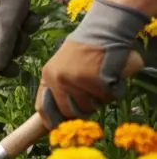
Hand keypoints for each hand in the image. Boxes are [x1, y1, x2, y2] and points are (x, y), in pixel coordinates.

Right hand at [0, 0, 42, 77]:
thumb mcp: (7, 25)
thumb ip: (2, 49)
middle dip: (13, 48)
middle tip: (21, 38)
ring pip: (11, 44)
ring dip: (23, 36)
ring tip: (26, 21)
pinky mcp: (7, 20)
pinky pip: (18, 33)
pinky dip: (26, 27)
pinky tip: (28, 16)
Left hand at [36, 0, 149, 126]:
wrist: (103, 29)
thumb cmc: (85, 49)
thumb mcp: (63, 65)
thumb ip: (60, 86)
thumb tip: (60, 116)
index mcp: (47, 76)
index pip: (43, 106)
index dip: (51, 120)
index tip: (56, 129)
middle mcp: (58, 79)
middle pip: (70, 111)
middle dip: (84, 109)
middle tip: (93, 97)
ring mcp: (76, 80)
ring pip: (91, 106)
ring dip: (101, 98)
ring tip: (102, 80)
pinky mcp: (95, 79)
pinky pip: (108, 97)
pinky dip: (115, 90)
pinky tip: (113, 76)